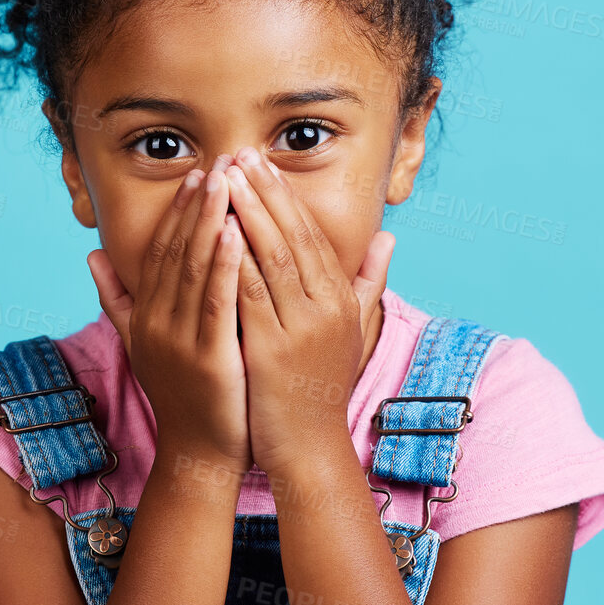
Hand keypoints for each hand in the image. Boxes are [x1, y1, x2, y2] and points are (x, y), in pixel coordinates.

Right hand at [87, 155, 252, 472]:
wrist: (199, 456)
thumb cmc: (182, 397)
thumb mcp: (142, 344)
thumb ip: (117, 299)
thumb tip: (91, 256)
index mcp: (145, 317)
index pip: (159, 252)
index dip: (176, 213)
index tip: (196, 177)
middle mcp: (155, 323)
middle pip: (175, 251)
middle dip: (196, 206)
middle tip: (216, 164)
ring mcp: (178, 340)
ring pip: (193, 269)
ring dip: (209, 221)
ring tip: (227, 182)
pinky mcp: (207, 357)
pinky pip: (215, 302)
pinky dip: (224, 264)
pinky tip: (236, 232)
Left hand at [224, 148, 393, 473]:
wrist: (310, 450)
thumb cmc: (323, 390)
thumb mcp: (353, 332)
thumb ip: (369, 283)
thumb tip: (388, 238)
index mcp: (341, 299)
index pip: (311, 233)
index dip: (285, 196)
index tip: (261, 163)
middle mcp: (326, 307)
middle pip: (291, 235)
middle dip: (263, 191)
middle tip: (238, 154)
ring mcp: (301, 328)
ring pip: (270, 255)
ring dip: (245, 212)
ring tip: (223, 178)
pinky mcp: (272, 349)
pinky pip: (249, 293)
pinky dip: (232, 257)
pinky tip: (215, 230)